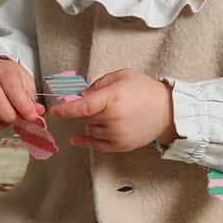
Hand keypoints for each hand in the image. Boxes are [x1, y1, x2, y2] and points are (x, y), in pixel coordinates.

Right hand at [0, 58, 44, 131]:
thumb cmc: (8, 79)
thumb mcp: (24, 83)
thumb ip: (30, 99)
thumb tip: (37, 112)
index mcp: (2, 70)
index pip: (12, 87)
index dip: (23, 104)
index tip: (31, 116)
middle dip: (9, 114)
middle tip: (19, 120)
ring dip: (0, 121)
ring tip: (8, 116)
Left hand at [48, 68, 176, 151]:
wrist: (168, 111)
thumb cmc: (145, 91)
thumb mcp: (121, 76)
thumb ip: (99, 84)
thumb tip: (82, 95)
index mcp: (112, 99)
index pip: (82, 107)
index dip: (66, 109)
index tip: (54, 111)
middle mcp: (113, 119)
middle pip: (86, 117)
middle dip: (89, 110)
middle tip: (105, 102)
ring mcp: (116, 134)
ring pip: (91, 129)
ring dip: (94, 122)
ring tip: (113, 113)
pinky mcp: (120, 145)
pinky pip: (96, 145)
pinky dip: (85, 141)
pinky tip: (75, 139)